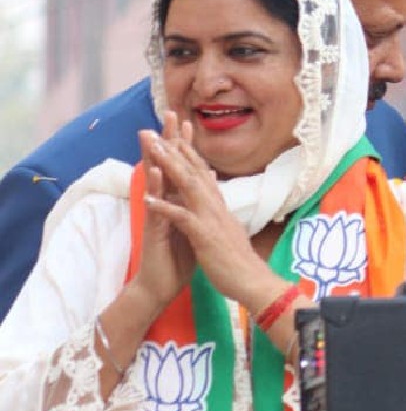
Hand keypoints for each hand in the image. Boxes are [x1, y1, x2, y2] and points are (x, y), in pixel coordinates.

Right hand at [131, 113, 194, 310]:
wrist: (162, 285)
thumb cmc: (178, 257)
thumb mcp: (191, 226)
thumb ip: (193, 205)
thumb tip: (205, 186)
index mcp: (176, 201)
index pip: (180, 167)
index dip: (184, 146)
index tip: (190, 121)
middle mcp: (164, 203)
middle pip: (165, 165)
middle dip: (168, 140)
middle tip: (170, 113)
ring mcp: (156, 214)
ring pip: (154, 181)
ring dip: (154, 156)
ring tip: (152, 133)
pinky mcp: (152, 229)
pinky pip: (153, 205)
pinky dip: (154, 187)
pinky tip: (154, 171)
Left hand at [141, 112, 278, 307]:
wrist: (251, 281)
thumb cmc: (237, 258)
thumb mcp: (228, 227)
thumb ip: (219, 208)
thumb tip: (216, 192)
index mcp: (218, 204)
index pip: (200, 171)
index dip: (185, 151)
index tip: (171, 132)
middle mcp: (215, 205)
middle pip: (192, 171)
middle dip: (173, 149)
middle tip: (155, 129)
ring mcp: (210, 218)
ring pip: (188, 186)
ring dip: (170, 166)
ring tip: (153, 149)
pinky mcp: (204, 235)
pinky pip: (182, 218)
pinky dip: (165, 207)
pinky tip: (149, 198)